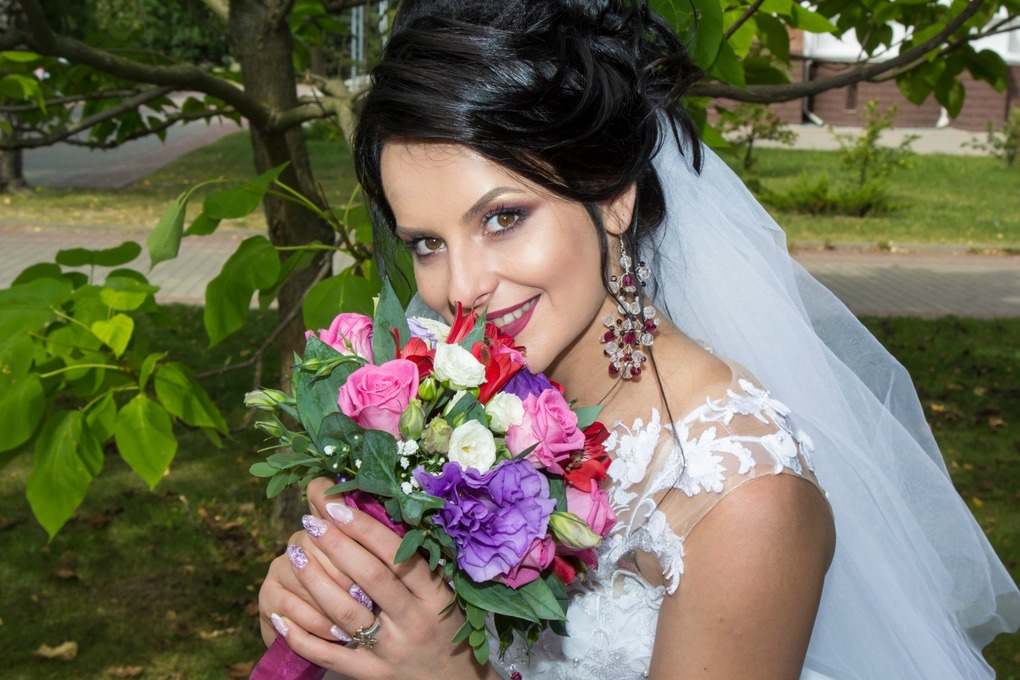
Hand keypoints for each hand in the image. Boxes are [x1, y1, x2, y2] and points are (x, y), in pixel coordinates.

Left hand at [260, 478, 497, 679]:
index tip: (337, 505)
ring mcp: (390, 651)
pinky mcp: (371, 674)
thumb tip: (372, 512)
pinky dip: (300, 636)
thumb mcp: (442, 590)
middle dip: (336, 545)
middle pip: (370, 577)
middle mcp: (413, 621)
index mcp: (434, 595)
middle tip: (311, 521)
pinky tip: (279, 614)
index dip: (364, 527)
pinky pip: (330, 656)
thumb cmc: (444, 623)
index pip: (396, 555)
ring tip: (294, 554)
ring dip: (315, 581)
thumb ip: (412, 559)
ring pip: (345, 613)